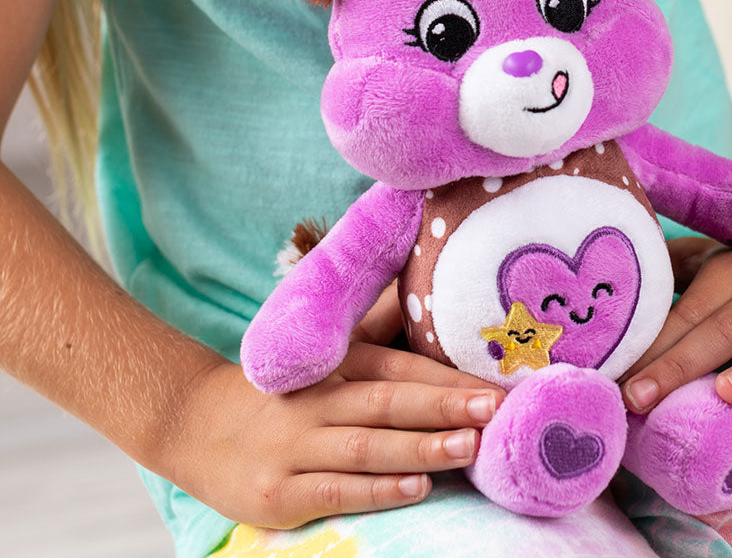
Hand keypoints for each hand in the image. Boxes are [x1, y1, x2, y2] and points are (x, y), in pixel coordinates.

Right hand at [163, 328, 503, 527]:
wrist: (193, 424)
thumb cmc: (283, 392)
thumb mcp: (324, 355)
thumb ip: (374, 329)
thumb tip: (422, 282)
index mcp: (334, 364)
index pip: (397, 367)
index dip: (445, 377)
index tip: (494, 384)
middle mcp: (316, 400)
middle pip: (387, 401)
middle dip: (444, 405)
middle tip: (493, 408)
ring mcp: (295, 447)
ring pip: (367, 446)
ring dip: (421, 447)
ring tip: (468, 446)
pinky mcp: (279, 494)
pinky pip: (336, 491)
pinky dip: (378, 490)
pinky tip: (416, 487)